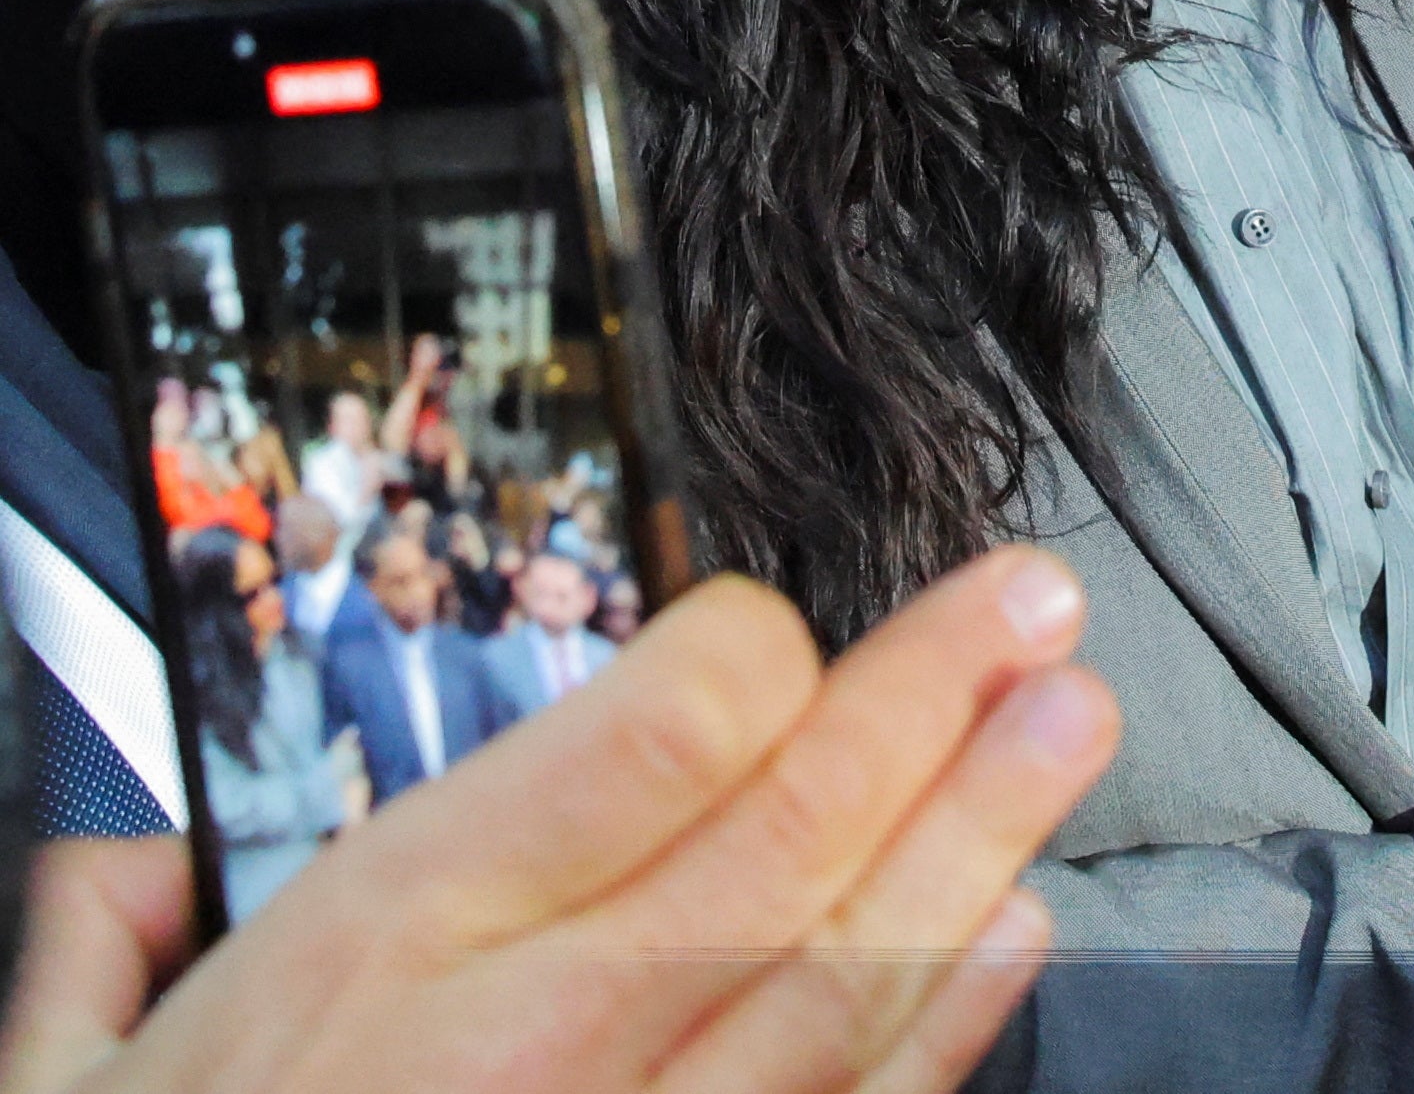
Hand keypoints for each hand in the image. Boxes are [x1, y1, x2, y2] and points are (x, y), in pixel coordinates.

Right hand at [0, 548, 1118, 1093]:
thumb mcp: (69, 1076)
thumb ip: (124, 929)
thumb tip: (132, 847)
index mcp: (379, 958)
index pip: (653, 736)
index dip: (758, 649)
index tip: (791, 618)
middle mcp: (530, 1051)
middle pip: (789, 835)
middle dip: (933, 700)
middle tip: (1034, 609)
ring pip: (851, 973)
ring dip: (984, 832)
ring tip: (1071, 723)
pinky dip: (946, 1028)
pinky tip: (1013, 933)